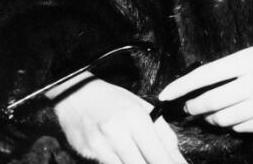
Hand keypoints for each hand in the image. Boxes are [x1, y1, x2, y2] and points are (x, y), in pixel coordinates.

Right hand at [52, 75, 186, 163]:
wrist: (76, 95)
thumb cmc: (114, 101)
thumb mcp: (143, 109)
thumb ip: (162, 133)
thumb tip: (177, 157)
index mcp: (137, 118)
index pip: (159, 152)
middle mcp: (118, 132)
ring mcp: (101, 145)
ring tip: (147, 162)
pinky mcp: (88, 153)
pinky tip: (130, 162)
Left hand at [158, 40, 252, 132]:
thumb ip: (232, 66)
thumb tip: (199, 85)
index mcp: (252, 60)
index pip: (206, 75)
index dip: (181, 86)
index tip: (165, 95)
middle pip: (211, 102)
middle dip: (195, 106)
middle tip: (192, 106)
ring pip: (224, 119)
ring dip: (212, 118)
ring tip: (213, 112)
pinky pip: (242, 128)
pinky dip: (234, 124)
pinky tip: (238, 115)